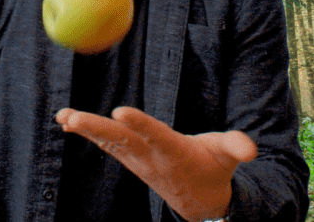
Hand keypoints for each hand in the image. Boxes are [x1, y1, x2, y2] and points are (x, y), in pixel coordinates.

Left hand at [55, 106, 256, 221]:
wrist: (199, 201)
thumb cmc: (214, 169)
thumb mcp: (228, 157)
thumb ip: (235, 147)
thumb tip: (250, 149)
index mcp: (174, 152)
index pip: (155, 136)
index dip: (139, 125)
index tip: (120, 111)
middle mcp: (150, 157)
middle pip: (120, 140)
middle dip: (96, 129)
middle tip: (73, 118)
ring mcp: (136, 160)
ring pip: (108, 142)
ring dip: (85, 129)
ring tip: (63, 117)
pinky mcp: (129, 158)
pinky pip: (105, 144)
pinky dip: (87, 132)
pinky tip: (66, 121)